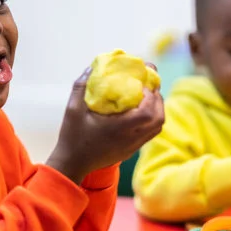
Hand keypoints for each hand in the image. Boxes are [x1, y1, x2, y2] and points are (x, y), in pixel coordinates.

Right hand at [46, 65, 164, 183]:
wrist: (72, 163)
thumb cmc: (72, 137)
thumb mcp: (72, 109)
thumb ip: (81, 86)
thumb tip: (91, 67)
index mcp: (119, 128)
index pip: (148, 112)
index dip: (150, 96)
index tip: (140, 84)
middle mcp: (130, 138)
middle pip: (159, 119)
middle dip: (157, 100)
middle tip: (147, 87)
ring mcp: (132, 146)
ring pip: (158, 127)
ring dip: (156, 109)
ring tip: (145, 97)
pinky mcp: (131, 151)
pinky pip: (150, 133)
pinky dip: (151, 119)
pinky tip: (138, 111)